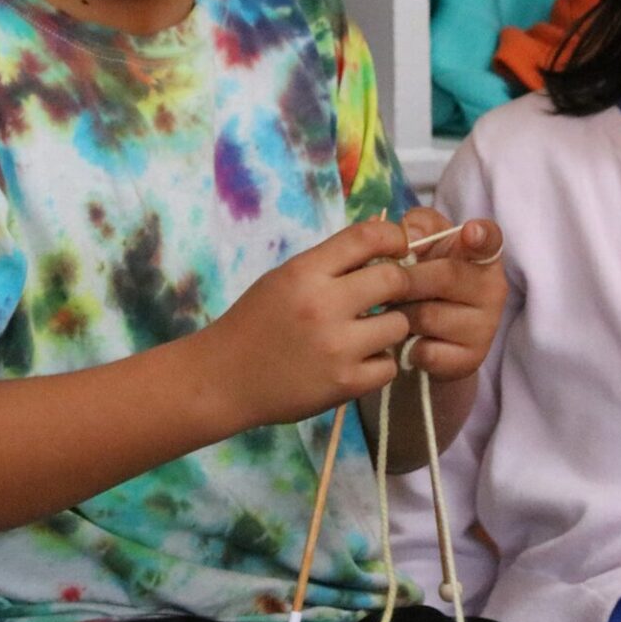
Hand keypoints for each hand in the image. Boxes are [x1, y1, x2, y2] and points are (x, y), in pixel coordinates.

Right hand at [201, 216, 427, 431]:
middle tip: (384, 298)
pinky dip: (377, 364)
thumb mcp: (283, 279)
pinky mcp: (344, 384)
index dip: (393, 238)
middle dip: (396, 286)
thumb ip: (329, 264)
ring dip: (387, 329)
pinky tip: (355, 363)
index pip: (368, 237)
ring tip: (364, 336)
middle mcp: (323, 306)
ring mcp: (337, 348)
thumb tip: (385, 246)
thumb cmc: (254, 324)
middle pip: (395, 280)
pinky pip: (389, 366)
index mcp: (304, 273)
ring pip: (399, 325)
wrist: (222, 380)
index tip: (397, 249)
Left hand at [390, 207, 507, 385]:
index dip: (481, 235)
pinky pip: (425, 349)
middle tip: (383, 287)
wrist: (436, 345)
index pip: (490, 239)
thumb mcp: (426, 250)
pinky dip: (407, 347)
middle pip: (444, 276)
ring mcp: (486, 326)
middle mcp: (493, 288)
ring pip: (427, 315)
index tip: (470, 232)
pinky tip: (410, 343)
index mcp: (483, 255)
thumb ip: (419, 227)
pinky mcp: (470, 359)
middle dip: (406, 281)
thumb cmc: (426, 285)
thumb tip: (407, 232)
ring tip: (398, 314)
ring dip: (401, 315)